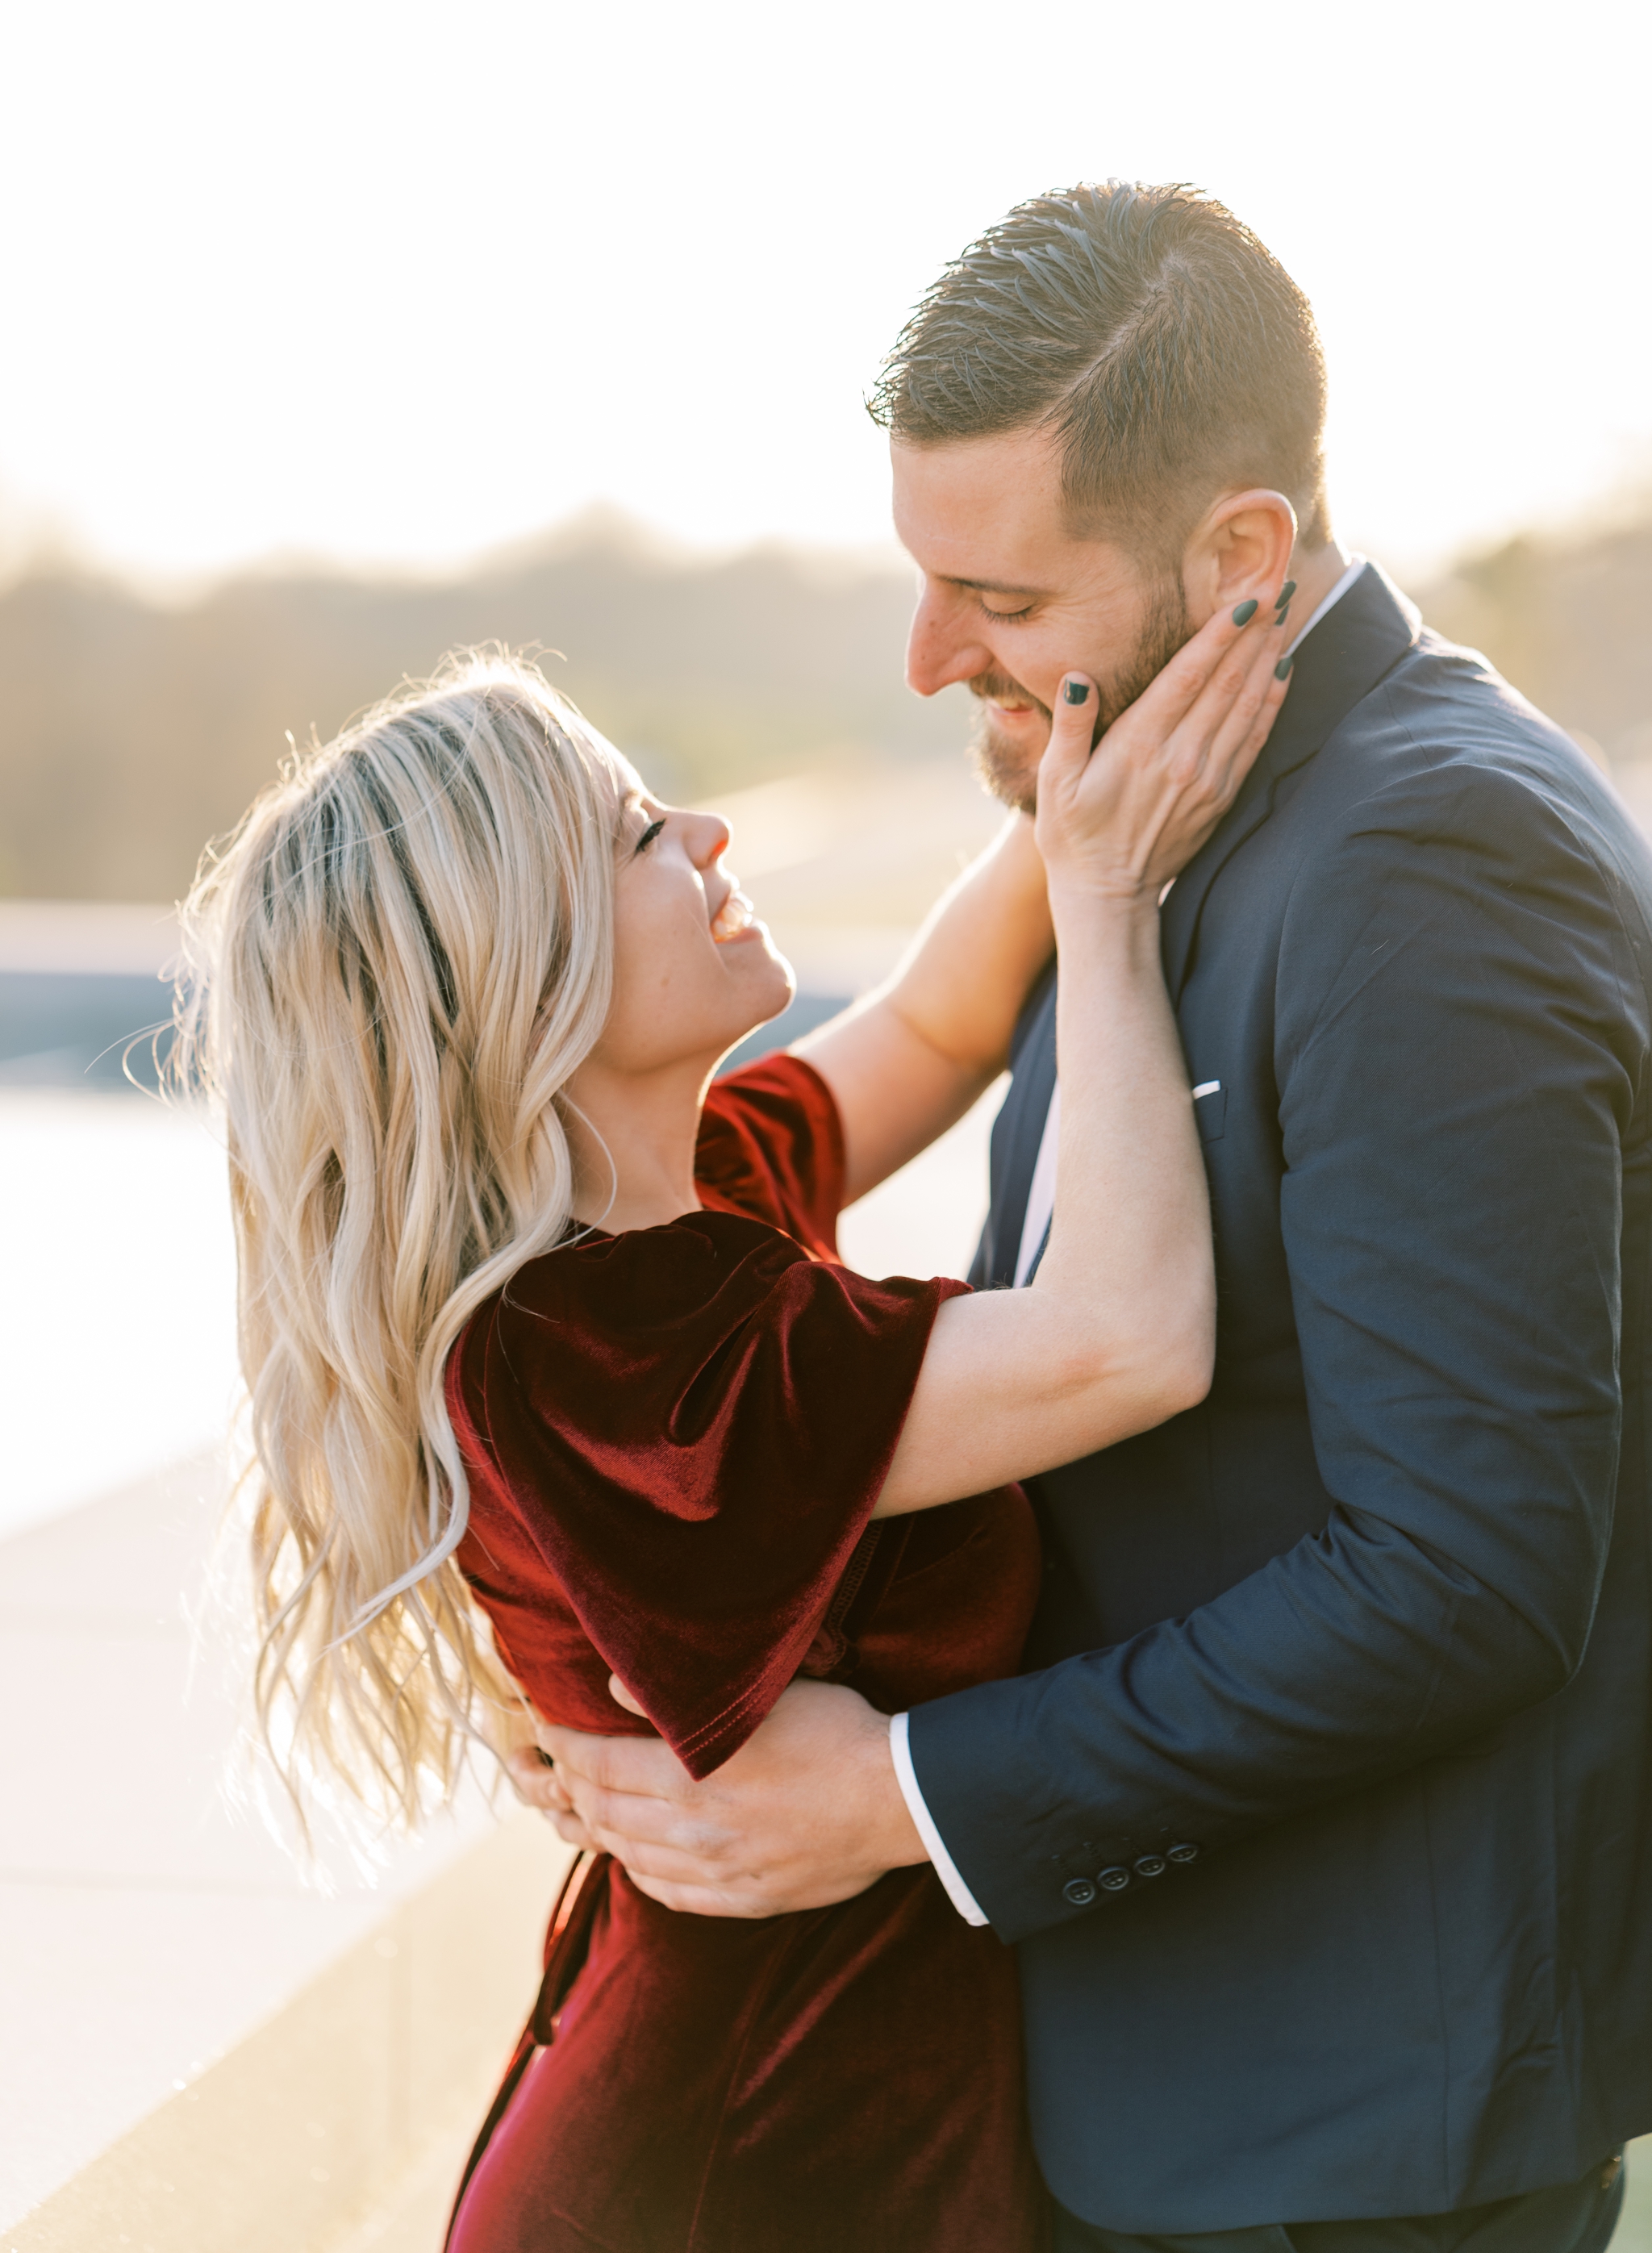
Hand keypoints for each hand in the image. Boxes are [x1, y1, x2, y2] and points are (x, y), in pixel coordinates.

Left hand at [526, 1678, 925, 1916]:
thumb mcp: (759, 1698)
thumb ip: (677, 1699)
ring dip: (598, 1833)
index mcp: (692, 1779)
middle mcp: (695, 1834)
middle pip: (606, 1815)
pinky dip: (639, 1873)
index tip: (546, 1731)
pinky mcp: (745, 1900)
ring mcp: (719, 1874)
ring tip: (582, 1809)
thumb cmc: (834, 1733)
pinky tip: (636, 1858)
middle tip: (553, 1766)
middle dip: (569, 1788)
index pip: (599, 1768)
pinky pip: (671, 1894)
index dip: (564, 1749)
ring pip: (631, 1858)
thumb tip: (612, 1688)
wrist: (898, 1800)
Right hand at [1035, 596, 1291, 905]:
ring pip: (1247, 706)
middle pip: (1226, 682)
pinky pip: (1255, 740)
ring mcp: (1206, 778)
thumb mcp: (1053, 781)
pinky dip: (1272, 702)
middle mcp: (1180, 757)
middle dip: (1254, 633)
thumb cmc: (1072, 834)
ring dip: (1268, 659)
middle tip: (1279, 589)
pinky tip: (1282, 673)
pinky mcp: (1221, 796)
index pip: (1187, 677)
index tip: (1245, 599)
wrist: (1107, 894)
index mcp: (1138, 745)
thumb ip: (1070, 727)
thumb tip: (1079, 678)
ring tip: (1284, 618)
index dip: (1218, 636)